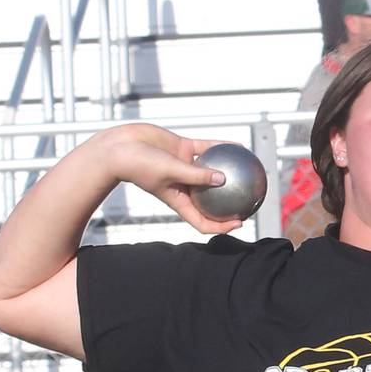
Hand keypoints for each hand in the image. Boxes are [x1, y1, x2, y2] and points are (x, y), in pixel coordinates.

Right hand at [102, 123, 244, 234]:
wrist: (120, 146)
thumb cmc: (140, 164)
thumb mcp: (170, 171)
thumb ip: (196, 175)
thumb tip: (224, 179)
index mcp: (178, 200)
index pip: (202, 221)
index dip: (221, 226)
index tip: (239, 222)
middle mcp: (183, 185)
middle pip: (211, 199)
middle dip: (229, 202)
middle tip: (250, 199)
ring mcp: (183, 167)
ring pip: (211, 171)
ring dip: (229, 171)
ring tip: (250, 170)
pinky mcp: (182, 148)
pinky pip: (206, 148)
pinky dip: (221, 147)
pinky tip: (238, 146)